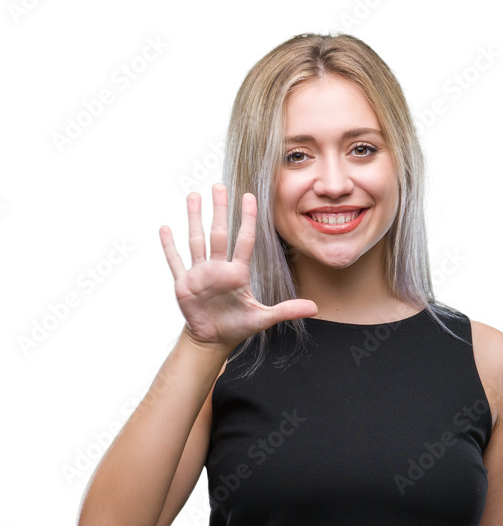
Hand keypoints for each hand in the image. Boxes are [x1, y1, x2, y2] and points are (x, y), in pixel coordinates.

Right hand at [159, 183, 317, 349]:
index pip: (244, 241)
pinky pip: (176, 262)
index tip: (250, 197)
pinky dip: (169, 246)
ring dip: (194, 218)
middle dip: (219, 210)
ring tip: (193, 195)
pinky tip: (165, 228)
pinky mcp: (184, 284)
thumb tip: (315, 308)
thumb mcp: (263, 318)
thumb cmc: (237, 326)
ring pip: (196, 240)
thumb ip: (287, 310)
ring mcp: (200, 274)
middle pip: (218, 233)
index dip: (248, 219)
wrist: (213, 339)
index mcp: (237, 273)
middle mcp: (218, 268)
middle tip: (219, 185)